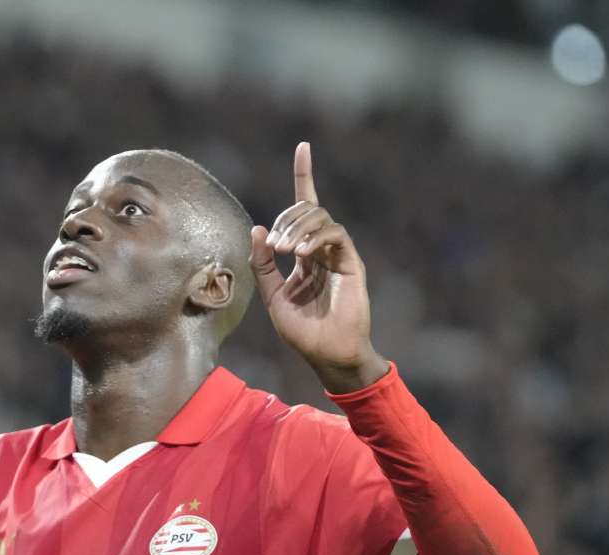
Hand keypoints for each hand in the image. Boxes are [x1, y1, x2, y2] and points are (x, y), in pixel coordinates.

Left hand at [249, 142, 387, 392]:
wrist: (328, 354)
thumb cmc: (302, 331)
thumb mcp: (272, 295)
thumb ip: (263, 264)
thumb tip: (258, 228)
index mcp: (304, 253)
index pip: (305, 206)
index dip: (304, 174)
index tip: (303, 146)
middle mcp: (322, 248)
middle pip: (306, 209)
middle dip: (287, 219)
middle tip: (275, 248)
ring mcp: (338, 253)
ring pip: (320, 216)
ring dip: (297, 228)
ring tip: (285, 252)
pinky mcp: (351, 262)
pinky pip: (334, 233)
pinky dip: (315, 237)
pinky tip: (302, 254)